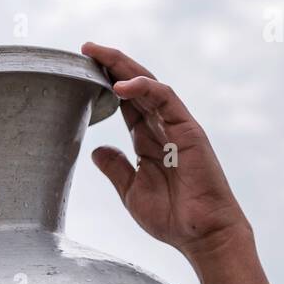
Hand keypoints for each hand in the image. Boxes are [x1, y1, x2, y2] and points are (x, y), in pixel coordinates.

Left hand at [81, 41, 251, 265]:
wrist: (202, 235)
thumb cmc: (172, 217)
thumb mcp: (131, 192)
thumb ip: (116, 168)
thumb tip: (96, 150)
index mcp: (148, 140)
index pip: (125, 102)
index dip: (105, 84)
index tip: (81, 69)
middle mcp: (162, 127)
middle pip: (135, 86)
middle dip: (111, 65)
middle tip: (85, 49)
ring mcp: (176, 126)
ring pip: (148, 85)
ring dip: (123, 67)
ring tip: (98, 54)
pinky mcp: (188, 130)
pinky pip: (166, 99)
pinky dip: (143, 87)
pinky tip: (120, 85)